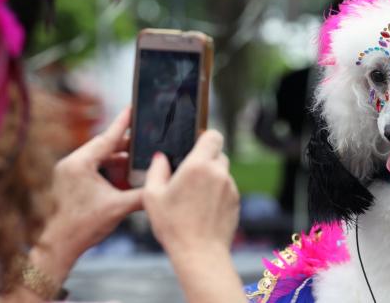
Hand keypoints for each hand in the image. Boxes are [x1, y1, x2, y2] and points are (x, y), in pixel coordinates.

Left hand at [30, 107, 141, 285]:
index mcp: (80, 164)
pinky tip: (122, 174)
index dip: (122, 124)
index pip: (106, 138)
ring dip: (117, 158)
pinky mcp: (68, 180)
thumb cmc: (84, 226)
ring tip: (136, 159)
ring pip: (98, 157)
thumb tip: (160, 184)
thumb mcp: (119, 207)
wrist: (60, 245)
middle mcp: (70, 163)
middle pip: (103, 146)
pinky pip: (91, 166)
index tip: (131, 109)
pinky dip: (108, 168)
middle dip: (124, 144)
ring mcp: (67, 171)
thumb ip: (142, 194)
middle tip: (143, 138)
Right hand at [143, 130, 245, 302]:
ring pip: (223, 173)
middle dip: (206, 160)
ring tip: (194, 197)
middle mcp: (219, 173)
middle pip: (218, 154)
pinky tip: (203, 209)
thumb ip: (156, 170)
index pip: (213, 135)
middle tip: (189, 175)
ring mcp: (230, 187)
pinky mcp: (236, 202)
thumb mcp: (153, 197)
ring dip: (212, 178)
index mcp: (198, 165)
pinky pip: (227, 189)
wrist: (200, 253)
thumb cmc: (174, 226)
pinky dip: (217, 193)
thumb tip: (160, 158)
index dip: (205, 136)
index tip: (195, 145)